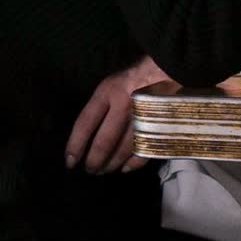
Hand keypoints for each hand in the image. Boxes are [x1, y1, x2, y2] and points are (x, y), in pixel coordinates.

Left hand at [65, 55, 173, 174]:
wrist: (170, 69)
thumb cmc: (135, 77)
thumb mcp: (112, 83)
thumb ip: (100, 105)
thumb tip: (86, 135)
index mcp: (108, 93)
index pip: (85, 124)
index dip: (75, 145)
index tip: (70, 162)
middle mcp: (124, 106)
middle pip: (104, 142)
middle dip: (94, 161)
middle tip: (89, 170)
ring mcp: (142, 118)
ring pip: (123, 150)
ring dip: (111, 164)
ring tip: (104, 171)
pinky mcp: (158, 127)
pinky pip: (144, 151)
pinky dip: (133, 164)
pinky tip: (124, 169)